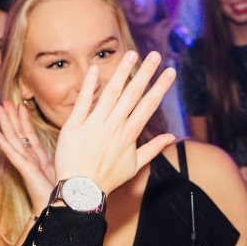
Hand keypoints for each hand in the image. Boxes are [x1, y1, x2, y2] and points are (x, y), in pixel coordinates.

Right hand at [0, 100, 55, 206]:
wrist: (61, 207)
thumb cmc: (64, 191)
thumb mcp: (64, 168)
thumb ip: (63, 157)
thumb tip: (72, 146)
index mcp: (39, 158)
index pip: (29, 135)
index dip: (24, 120)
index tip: (20, 105)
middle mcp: (30, 159)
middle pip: (18, 134)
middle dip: (11, 117)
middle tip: (4, 102)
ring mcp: (25, 163)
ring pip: (12, 139)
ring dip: (4, 124)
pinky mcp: (24, 169)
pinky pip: (12, 152)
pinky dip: (2, 142)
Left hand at [53, 50, 177, 193]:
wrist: (81, 191)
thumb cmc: (107, 179)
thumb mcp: (134, 166)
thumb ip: (153, 148)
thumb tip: (172, 137)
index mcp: (129, 135)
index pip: (148, 106)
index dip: (160, 87)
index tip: (170, 71)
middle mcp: (114, 127)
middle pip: (132, 95)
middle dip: (145, 74)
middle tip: (155, 55)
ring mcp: (94, 125)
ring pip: (111, 94)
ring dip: (122, 73)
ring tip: (131, 55)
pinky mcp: (75, 126)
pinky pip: (83, 103)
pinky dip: (90, 86)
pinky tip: (95, 69)